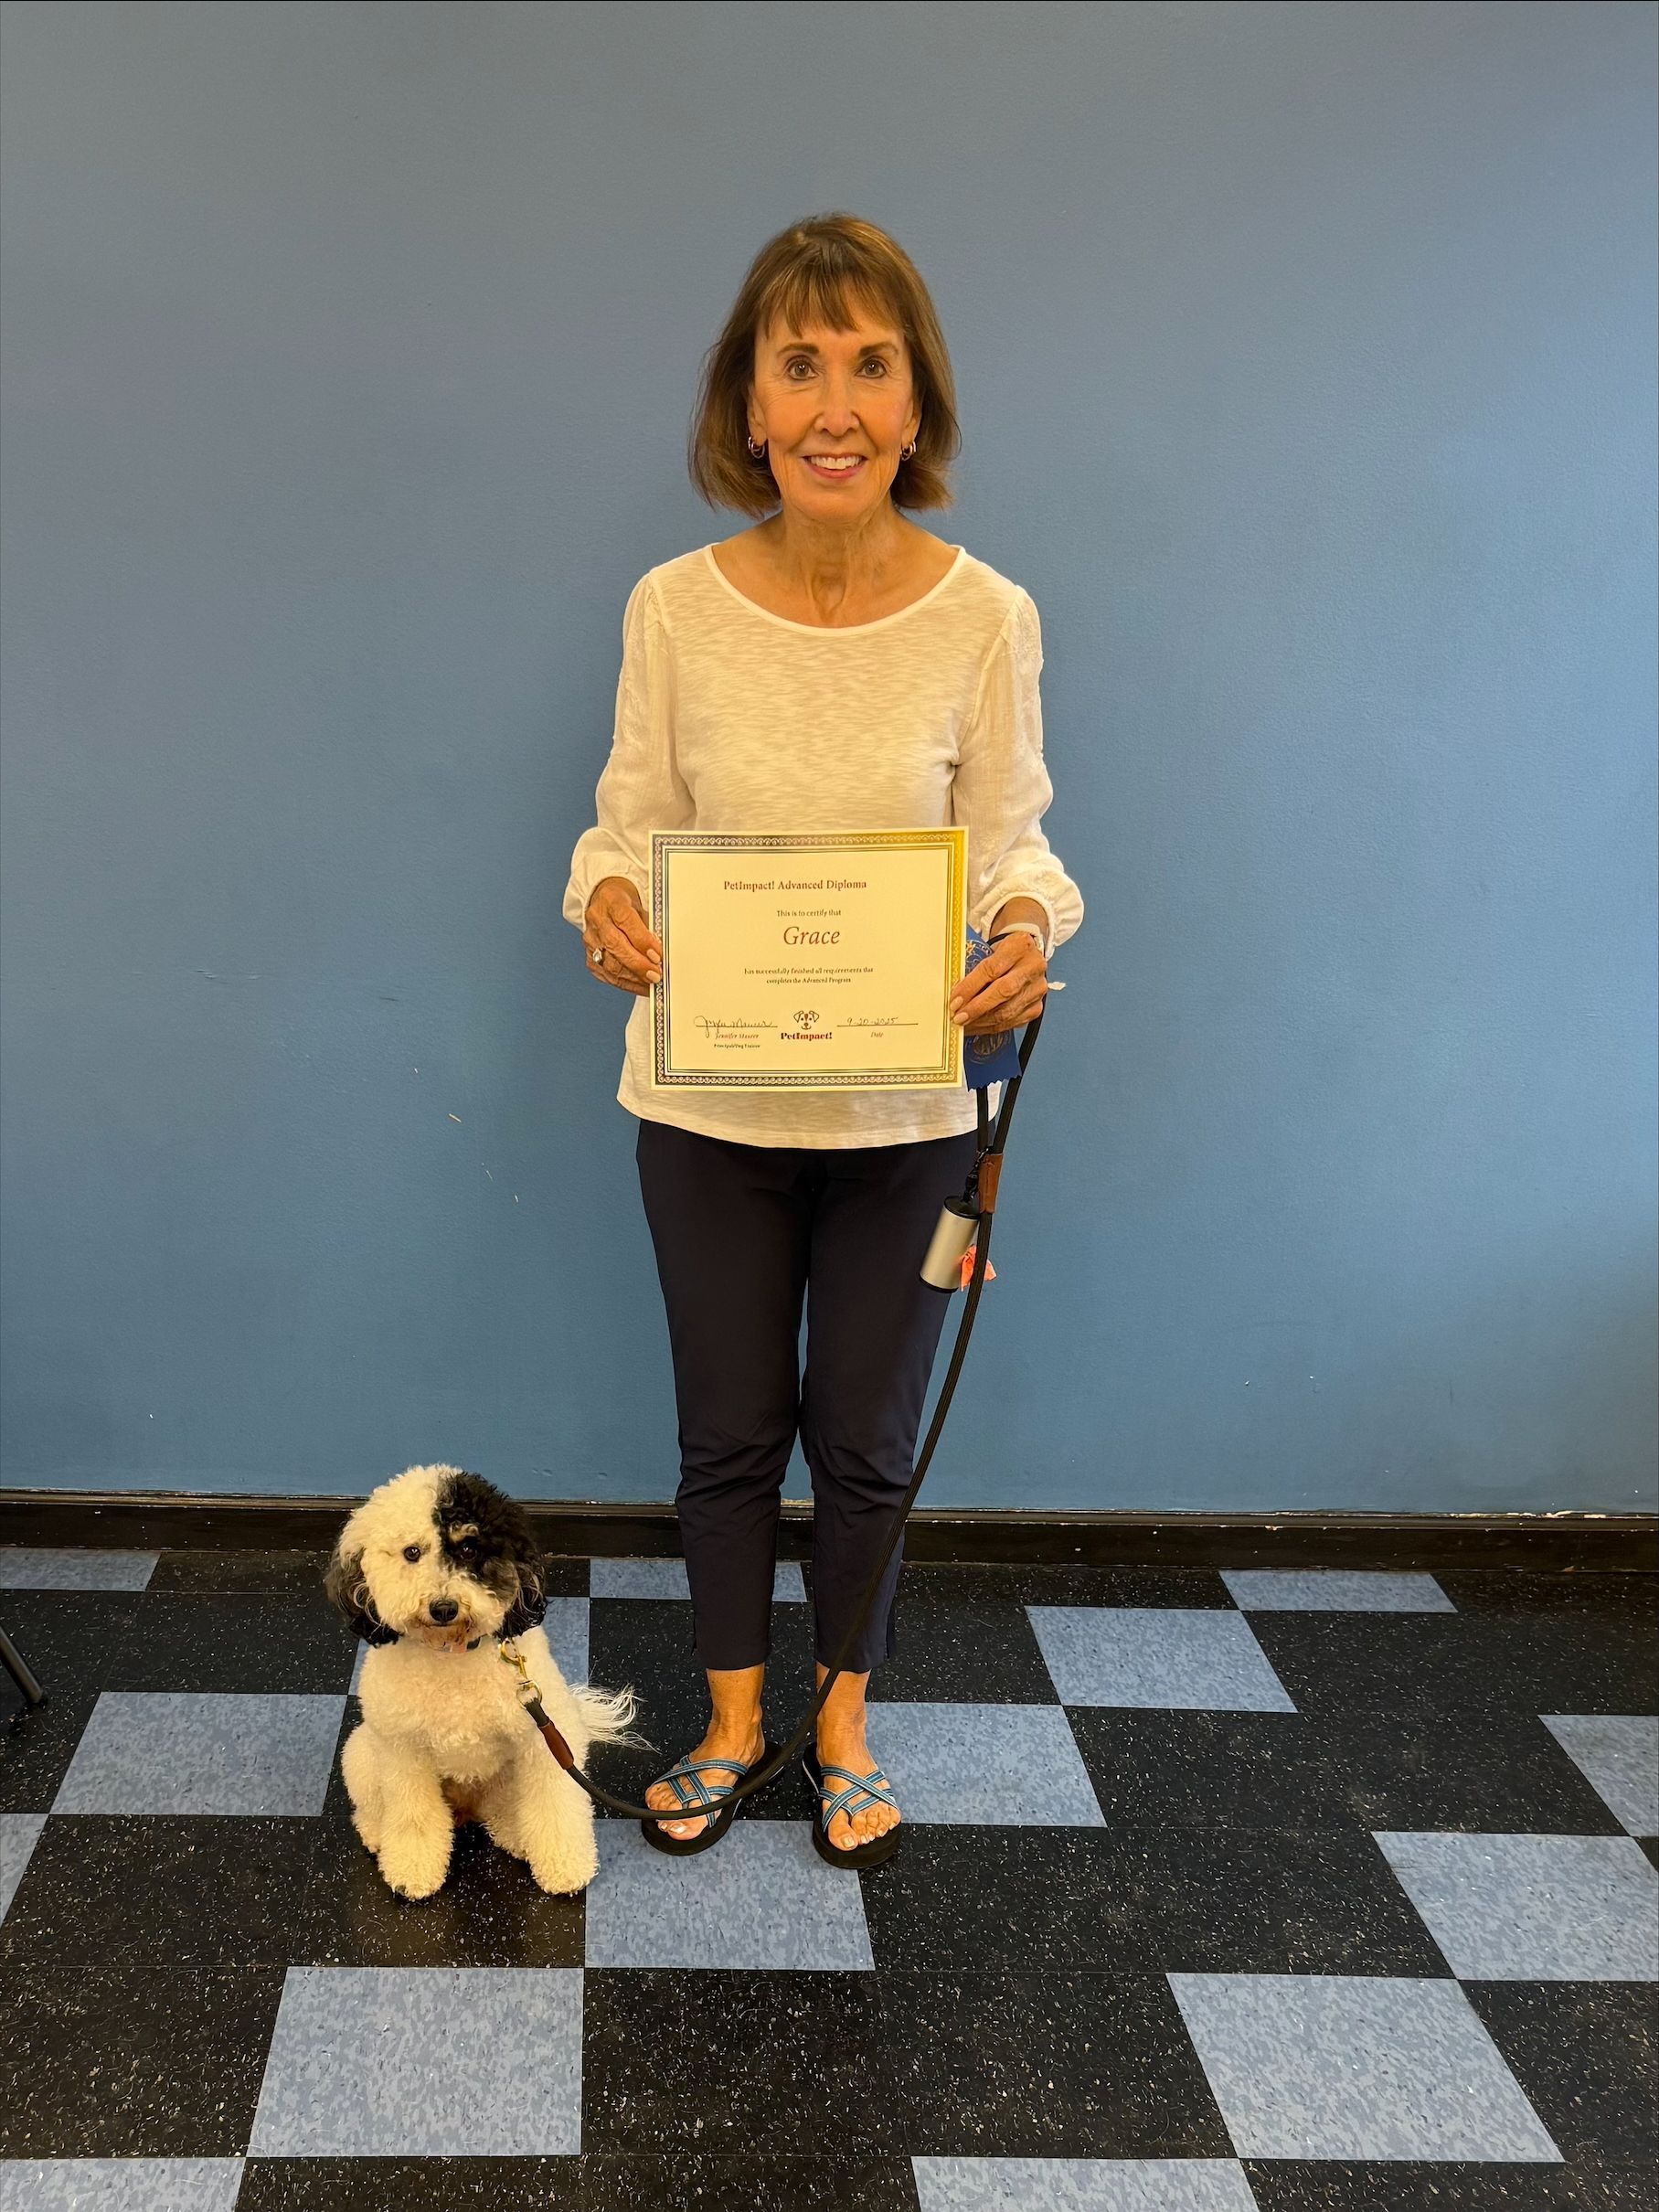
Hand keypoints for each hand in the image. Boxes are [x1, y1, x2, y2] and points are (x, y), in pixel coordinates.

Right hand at [582, 876, 662, 995]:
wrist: (604, 903)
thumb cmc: (626, 902)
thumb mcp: (642, 903)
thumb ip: (650, 925)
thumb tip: (662, 950)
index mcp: (611, 900)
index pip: (626, 921)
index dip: (643, 941)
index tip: (658, 955)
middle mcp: (597, 919)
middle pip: (615, 945)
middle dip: (638, 964)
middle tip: (656, 974)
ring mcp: (591, 939)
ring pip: (609, 963)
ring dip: (633, 977)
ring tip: (651, 982)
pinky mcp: (589, 955)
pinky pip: (606, 974)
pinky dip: (625, 983)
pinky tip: (639, 985)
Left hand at [948, 932, 1047, 1033]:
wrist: (1027, 956)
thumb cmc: (1004, 953)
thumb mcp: (991, 950)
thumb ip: (975, 968)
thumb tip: (955, 994)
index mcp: (1020, 946)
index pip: (992, 969)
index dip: (971, 987)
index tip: (955, 1000)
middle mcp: (1033, 967)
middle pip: (1003, 991)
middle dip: (977, 1008)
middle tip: (959, 1017)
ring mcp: (1037, 989)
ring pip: (1008, 1011)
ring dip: (982, 1021)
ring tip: (964, 1024)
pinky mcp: (1037, 1006)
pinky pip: (1012, 1022)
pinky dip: (992, 1026)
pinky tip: (977, 1026)